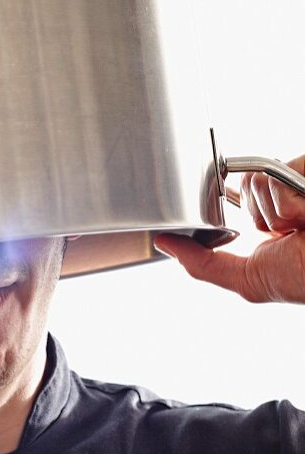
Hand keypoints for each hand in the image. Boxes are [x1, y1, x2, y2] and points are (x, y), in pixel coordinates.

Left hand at [153, 154, 304, 303]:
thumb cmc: (302, 281)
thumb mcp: (247, 280)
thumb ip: (202, 264)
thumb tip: (164, 244)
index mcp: (271, 222)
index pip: (240, 196)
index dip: (228, 201)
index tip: (240, 214)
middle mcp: (287, 199)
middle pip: (247, 187)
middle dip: (260, 216)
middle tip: (288, 236)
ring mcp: (299, 183)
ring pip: (260, 180)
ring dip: (277, 213)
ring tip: (302, 228)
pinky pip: (283, 172)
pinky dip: (293, 201)